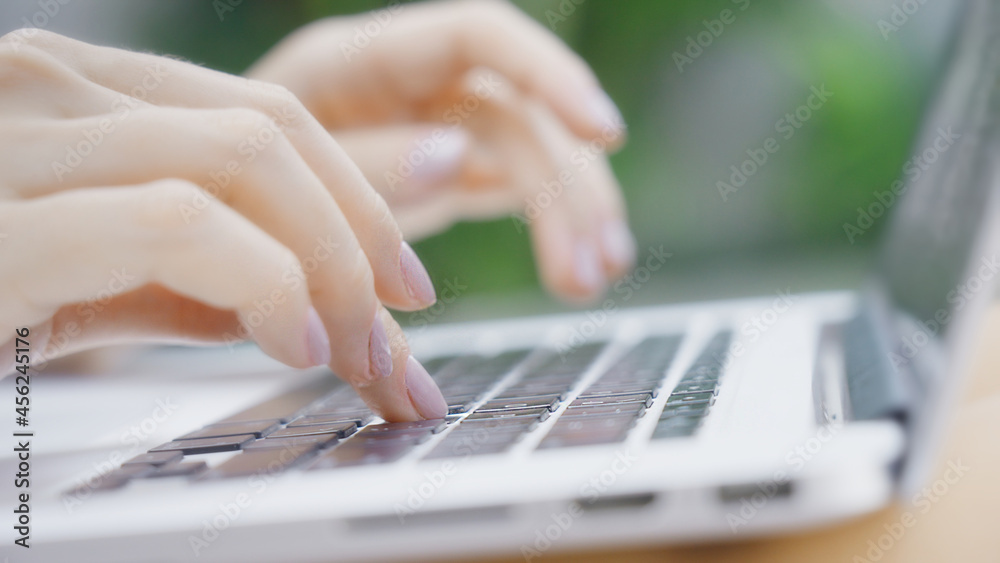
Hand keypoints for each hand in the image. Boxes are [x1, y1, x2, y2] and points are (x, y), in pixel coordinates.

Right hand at [0, 30, 447, 420]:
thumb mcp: (83, 283)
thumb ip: (189, 273)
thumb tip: (308, 293)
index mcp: (79, 94)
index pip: (268, 119)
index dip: (363, 199)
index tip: (406, 285)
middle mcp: (47, 87)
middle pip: (273, 134)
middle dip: (365, 241)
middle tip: (400, 340)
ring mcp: (15, 135)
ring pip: (242, 161)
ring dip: (331, 268)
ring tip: (356, 357)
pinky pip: (175, 221)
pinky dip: (262, 279)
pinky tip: (295, 343)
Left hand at [248, 0, 635, 301]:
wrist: (223, 219)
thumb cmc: (234, 187)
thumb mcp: (280, 178)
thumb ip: (363, 166)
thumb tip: (457, 155)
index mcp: (360, 60)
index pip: (478, 36)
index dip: (548, 74)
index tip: (602, 131)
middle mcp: (411, 84)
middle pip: (518, 112)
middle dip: (563, 188)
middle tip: (587, 266)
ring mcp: (436, 125)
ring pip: (532, 152)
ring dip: (572, 213)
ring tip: (589, 280)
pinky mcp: (451, 169)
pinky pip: (517, 186)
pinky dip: (551, 228)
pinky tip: (577, 270)